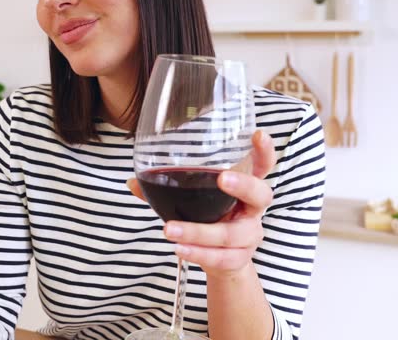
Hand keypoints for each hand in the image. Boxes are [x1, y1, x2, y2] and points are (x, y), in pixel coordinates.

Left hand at [127, 130, 276, 277]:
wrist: (223, 262)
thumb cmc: (210, 219)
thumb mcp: (194, 200)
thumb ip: (167, 187)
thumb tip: (132, 181)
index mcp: (245, 188)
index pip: (262, 165)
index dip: (265, 150)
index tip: (258, 134)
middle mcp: (253, 209)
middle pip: (260, 194)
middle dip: (243, 185)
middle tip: (221, 178)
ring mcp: (249, 235)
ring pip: (231, 234)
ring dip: (199, 231)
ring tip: (170, 229)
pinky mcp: (239, 258)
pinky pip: (221, 257)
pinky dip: (198, 253)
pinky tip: (180, 249)